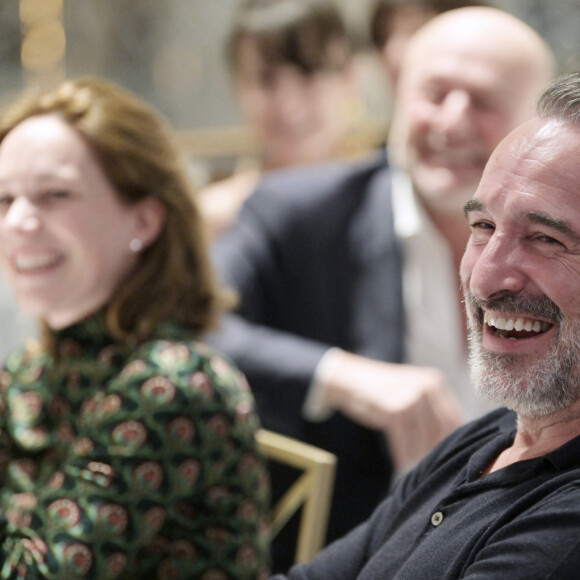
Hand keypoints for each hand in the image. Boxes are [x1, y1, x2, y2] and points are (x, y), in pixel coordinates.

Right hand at [319, 351, 464, 471]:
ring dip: (420, 455)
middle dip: (436, 450)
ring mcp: (411, 396)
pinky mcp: (394, 408)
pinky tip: (400, 462)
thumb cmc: (383, 391)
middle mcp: (426, 385)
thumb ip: (433, 410)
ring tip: (415, 466)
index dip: (452, 441)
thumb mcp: (411, 391)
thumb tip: (455, 440)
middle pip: (442, 429)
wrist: (350, 379)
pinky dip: (403, 454)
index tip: (444, 457)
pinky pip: (404, 439)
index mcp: (434, 381)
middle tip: (431, 467)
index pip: (454, 418)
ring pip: (424, 436)